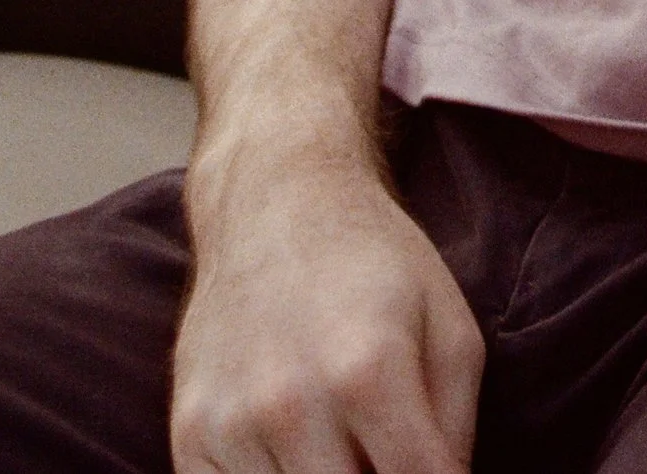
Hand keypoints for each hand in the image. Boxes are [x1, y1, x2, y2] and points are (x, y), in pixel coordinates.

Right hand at [171, 148, 483, 473]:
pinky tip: (294, 452)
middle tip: (381, 449)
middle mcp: (293, 404)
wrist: (274, 200)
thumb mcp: (450, 328)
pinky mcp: (190, 436)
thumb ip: (457, 431)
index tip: (429, 469)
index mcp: (370, 373)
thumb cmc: (375, 263)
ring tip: (340, 442)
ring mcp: (232, 424)